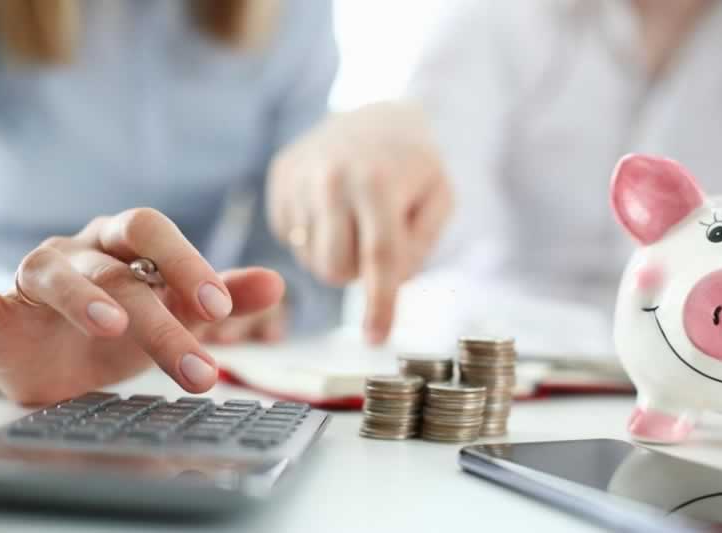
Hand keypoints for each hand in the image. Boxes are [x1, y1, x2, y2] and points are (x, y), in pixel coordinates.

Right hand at [0, 208, 283, 404]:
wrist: (56, 354)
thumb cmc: (122, 324)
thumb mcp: (175, 311)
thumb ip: (223, 297)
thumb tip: (276, 282)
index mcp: (127, 245)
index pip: (156, 235)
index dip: (187, 263)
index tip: (219, 308)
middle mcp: (84, 252)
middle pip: (118, 265)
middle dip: (155, 304)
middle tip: (194, 340)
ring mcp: (39, 277)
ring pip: (59, 277)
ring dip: (84, 299)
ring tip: (112, 327)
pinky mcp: (0, 312)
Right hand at [267, 102, 451, 343]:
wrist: (375, 115)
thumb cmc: (414, 165)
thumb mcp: (439, 198)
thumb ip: (420, 246)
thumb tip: (387, 283)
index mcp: (379, 182)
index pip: (378, 257)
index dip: (378, 303)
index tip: (376, 338)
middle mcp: (332, 178)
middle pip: (336, 269)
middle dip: (357, 273)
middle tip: (374, 243)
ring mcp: (300, 177)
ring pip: (311, 260)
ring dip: (337, 254)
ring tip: (354, 219)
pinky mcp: (281, 179)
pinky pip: (293, 239)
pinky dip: (315, 235)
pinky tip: (332, 207)